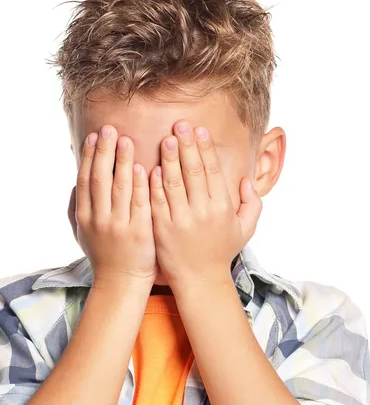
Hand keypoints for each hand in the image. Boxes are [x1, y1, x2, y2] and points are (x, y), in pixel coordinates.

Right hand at [68, 125, 157, 285]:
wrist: (121, 282)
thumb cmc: (103, 255)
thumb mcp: (81, 233)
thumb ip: (75, 208)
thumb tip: (75, 183)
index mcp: (84, 217)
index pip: (85, 180)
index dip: (88, 157)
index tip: (93, 136)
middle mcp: (99, 220)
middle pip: (100, 179)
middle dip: (104, 152)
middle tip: (109, 129)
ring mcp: (119, 226)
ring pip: (120, 188)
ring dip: (122, 162)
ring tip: (126, 140)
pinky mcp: (139, 233)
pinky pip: (139, 204)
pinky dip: (140, 185)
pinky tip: (142, 167)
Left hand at [149, 120, 262, 288]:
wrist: (199, 280)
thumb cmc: (221, 252)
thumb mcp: (245, 229)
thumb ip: (252, 204)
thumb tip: (247, 180)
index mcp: (222, 208)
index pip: (212, 171)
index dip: (205, 148)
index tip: (200, 130)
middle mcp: (202, 211)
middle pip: (193, 171)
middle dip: (187, 145)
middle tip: (180, 124)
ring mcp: (181, 220)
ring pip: (173, 182)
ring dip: (169, 158)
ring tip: (166, 139)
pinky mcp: (162, 228)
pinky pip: (157, 201)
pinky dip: (154, 183)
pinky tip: (151, 167)